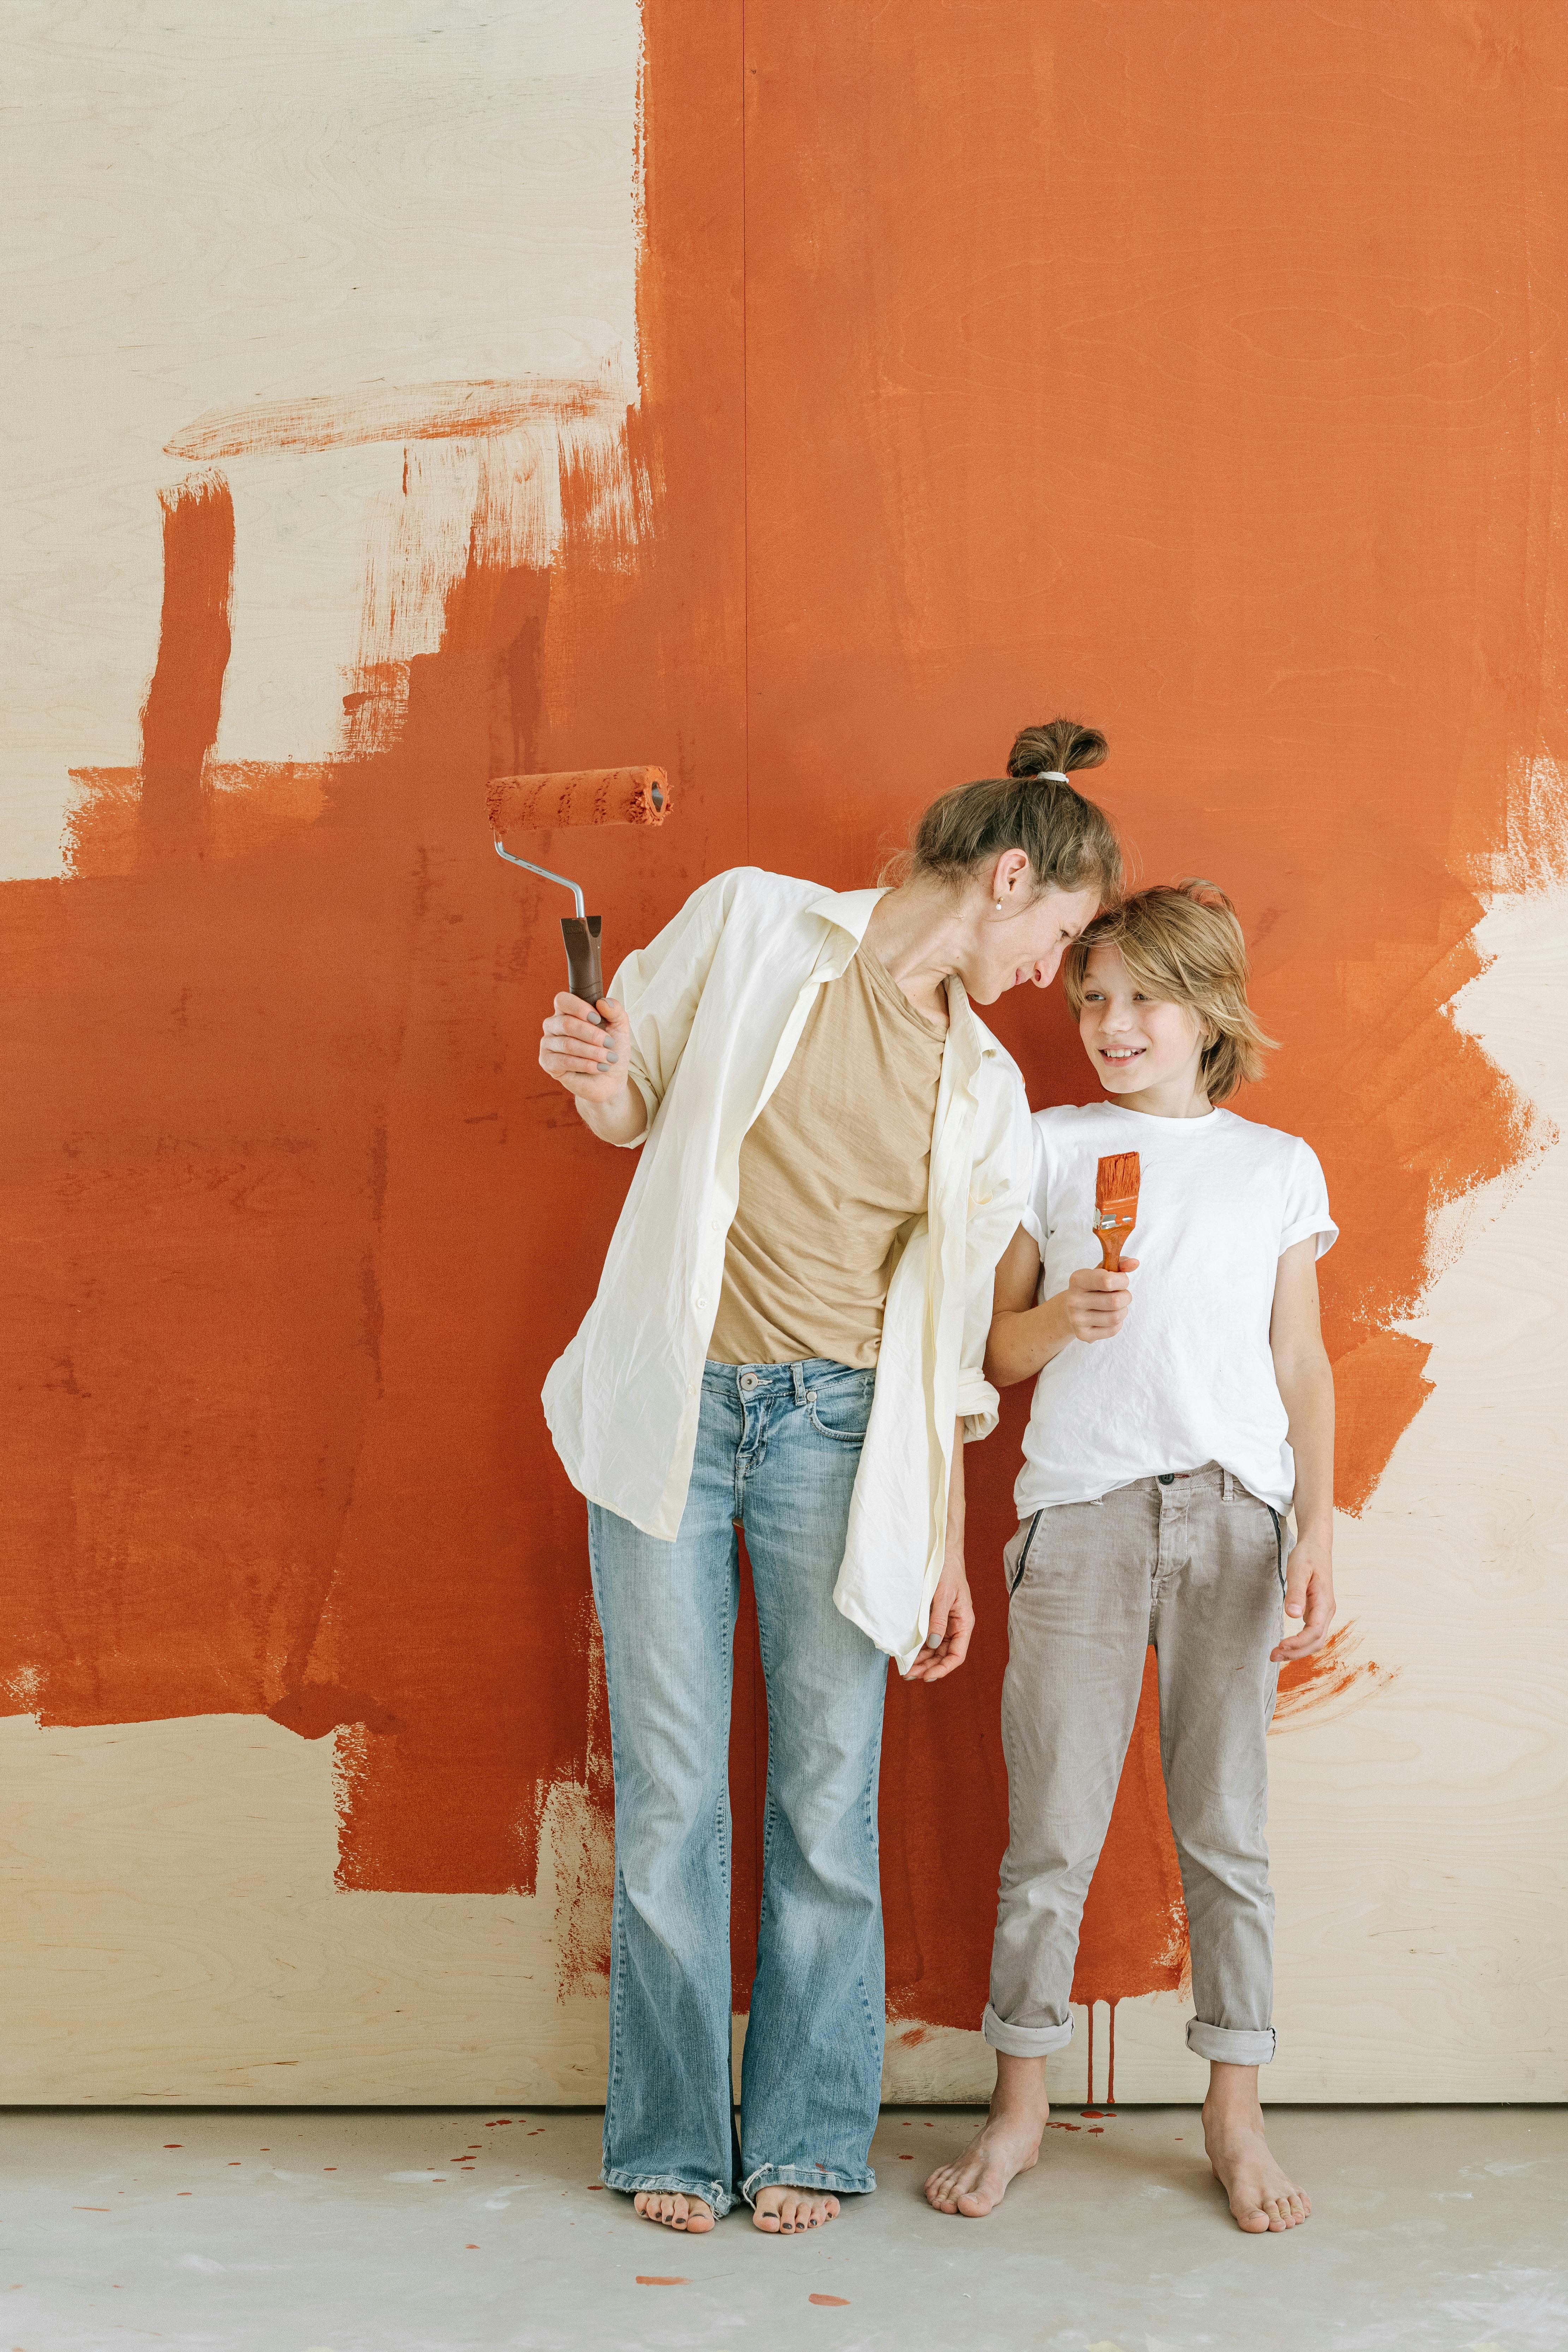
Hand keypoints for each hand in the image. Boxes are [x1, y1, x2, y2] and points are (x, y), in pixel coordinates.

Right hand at [539, 991, 629, 1103]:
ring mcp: (548, 1044)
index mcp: (567, 1011)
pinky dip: (585, 1064)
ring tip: (608, 1058)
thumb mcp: (619, 1027)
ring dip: (592, 1052)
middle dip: (592, 1035)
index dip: (579, 1008)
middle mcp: (553, 1025)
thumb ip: (615, 1010)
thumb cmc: (611, 1049)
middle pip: (567, 1023)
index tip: (597, 1018)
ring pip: (567, 1044)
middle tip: (609, 1043)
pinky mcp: (547, 1062)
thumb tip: (602, 1002)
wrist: (610, 1078)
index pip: (562, 1000)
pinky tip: (598, 1068)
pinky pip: (564, 1061)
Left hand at [905, 1555, 973, 1683]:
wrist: (943, 1553)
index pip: (957, 1655)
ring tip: (906, 1668)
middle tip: (908, 1674)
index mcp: (964, 1623)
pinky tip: (908, 1652)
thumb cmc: (947, 1571)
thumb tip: (931, 1644)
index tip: (926, 1676)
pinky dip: (919, 1648)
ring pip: (935, 1650)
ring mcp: (946, 1624)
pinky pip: (929, 1639)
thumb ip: (938, 1620)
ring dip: (922, 1660)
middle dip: (928, 1667)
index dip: (943, 1669)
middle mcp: (956, 1627)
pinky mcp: (935, 1619)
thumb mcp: (943, 1595)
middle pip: (944, 1656)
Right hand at [1060, 1258, 1139, 1343]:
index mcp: (1077, 1279)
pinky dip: (1117, 1323)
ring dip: (1123, 1310)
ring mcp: (1077, 1319)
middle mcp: (1074, 1300)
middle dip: (1125, 1297)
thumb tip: (1135, 1263)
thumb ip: (1119, 1264)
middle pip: (1115, 1301)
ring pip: (1116, 1317)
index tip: (1121, 1281)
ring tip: (1116, 1307)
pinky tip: (1109, 1317)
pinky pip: (1113, 1330)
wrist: (1070, 1309)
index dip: (1122, 1281)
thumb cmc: (1092, 1287)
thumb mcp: (1102, 1272)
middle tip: (1121, 1295)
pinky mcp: (1083, 1334)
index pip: (1108, 1281)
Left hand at [1271, 1524, 1334, 1661]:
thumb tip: (1293, 1615)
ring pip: (1315, 1640)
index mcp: (1325, 1603)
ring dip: (1297, 1650)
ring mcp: (1323, 1612)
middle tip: (1273, 1656)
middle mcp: (1327, 1611)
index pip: (1314, 1632)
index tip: (1280, 1646)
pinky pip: (1311, 1633)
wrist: (1316, 1546)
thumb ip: (1295, 1592)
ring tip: (1276, 1654)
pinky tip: (1286, 1645)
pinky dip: (1300, 1643)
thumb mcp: (1298, 1570)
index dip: (1298, 1643)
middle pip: (1316, 1642)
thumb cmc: (1307, 1556)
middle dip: (1296, 1653)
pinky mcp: (1317, 1611)